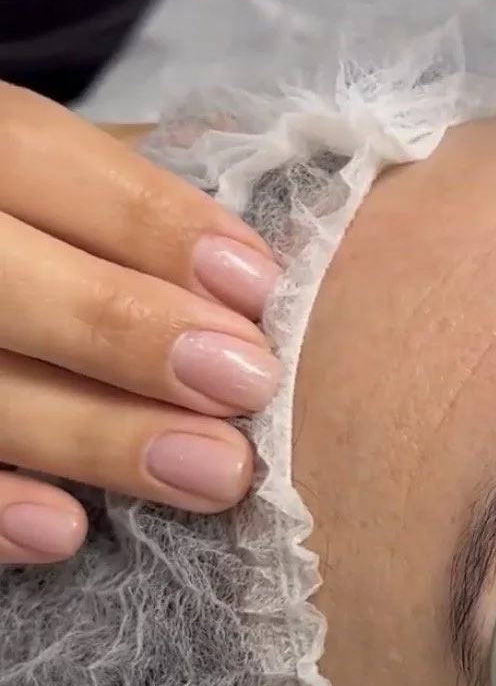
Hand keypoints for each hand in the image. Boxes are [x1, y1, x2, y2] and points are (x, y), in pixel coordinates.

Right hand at [0, 84, 282, 564]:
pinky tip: (65, 532)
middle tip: (246, 383)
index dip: (144, 217)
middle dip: (122, 327)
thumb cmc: (37, 249)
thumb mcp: (63, 193)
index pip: (32, 152)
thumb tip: (274, 226)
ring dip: (90, 434)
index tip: (258, 284)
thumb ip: (131, 199)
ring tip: (213, 473)